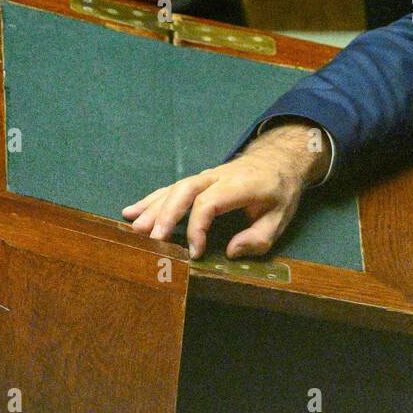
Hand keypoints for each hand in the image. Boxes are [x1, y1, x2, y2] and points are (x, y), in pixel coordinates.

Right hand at [121, 122, 330, 258]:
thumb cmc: (279, 191)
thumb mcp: (281, 216)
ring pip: (174, 188)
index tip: (195, 252)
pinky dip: (151, 199)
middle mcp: (218, 176)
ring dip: (152, 208)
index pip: (209, 203)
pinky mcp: (198, 179)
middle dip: (165, 216)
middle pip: (184, 191)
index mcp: (240, 185)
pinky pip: (172, 187)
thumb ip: (259, 237)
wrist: (279, 160)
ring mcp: (206, 175)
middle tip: (151, 240)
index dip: (197, 228)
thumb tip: (230, 252)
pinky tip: (131, 211)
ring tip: (134, 229)